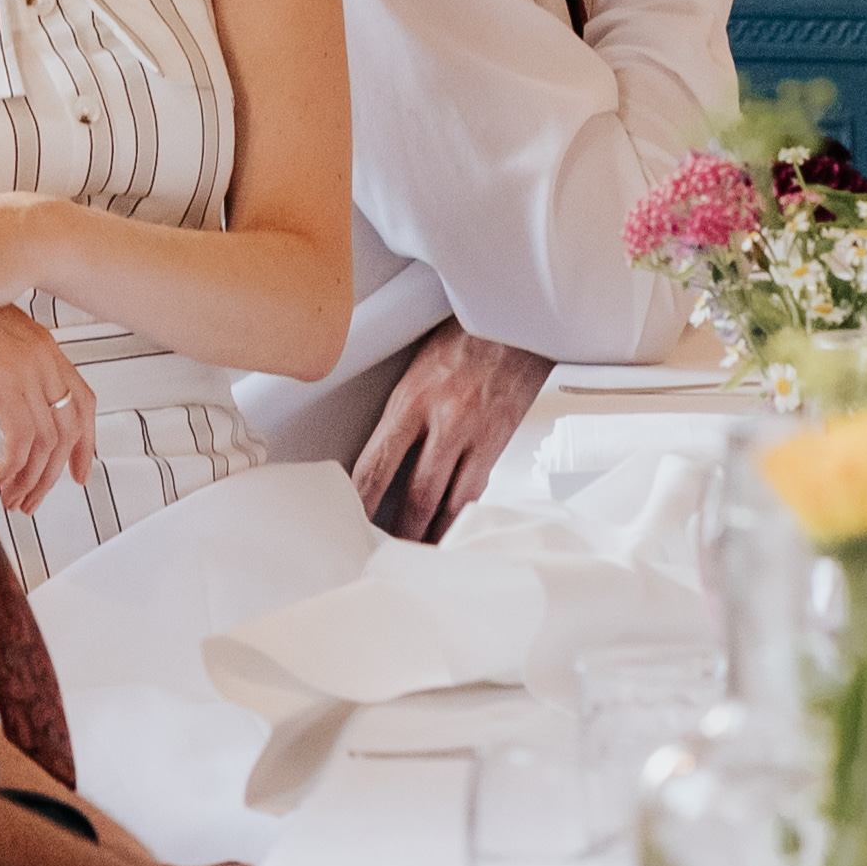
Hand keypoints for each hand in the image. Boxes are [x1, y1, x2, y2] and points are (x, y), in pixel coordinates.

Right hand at [0, 303, 94, 510]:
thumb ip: (3, 366)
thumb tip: (4, 403)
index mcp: (43, 346)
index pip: (83, 401)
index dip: (86, 442)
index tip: (79, 472)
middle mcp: (43, 357)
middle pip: (70, 429)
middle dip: (52, 474)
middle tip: (31, 499)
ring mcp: (28, 368)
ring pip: (47, 441)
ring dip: (31, 478)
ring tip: (11, 497)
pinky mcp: (5, 379)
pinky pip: (23, 438)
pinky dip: (14, 466)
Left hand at [347, 321, 560, 543]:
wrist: (516, 311)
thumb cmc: (464, 333)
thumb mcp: (416, 366)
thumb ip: (401, 413)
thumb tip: (379, 458)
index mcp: (412, 398)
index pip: (376, 465)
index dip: (362, 502)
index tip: (351, 522)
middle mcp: (445, 419)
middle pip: (417, 497)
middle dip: (400, 532)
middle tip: (386, 552)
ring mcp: (477, 433)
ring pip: (452, 504)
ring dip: (435, 535)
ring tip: (419, 554)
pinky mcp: (503, 438)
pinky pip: (480, 490)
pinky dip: (464, 515)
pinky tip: (455, 529)